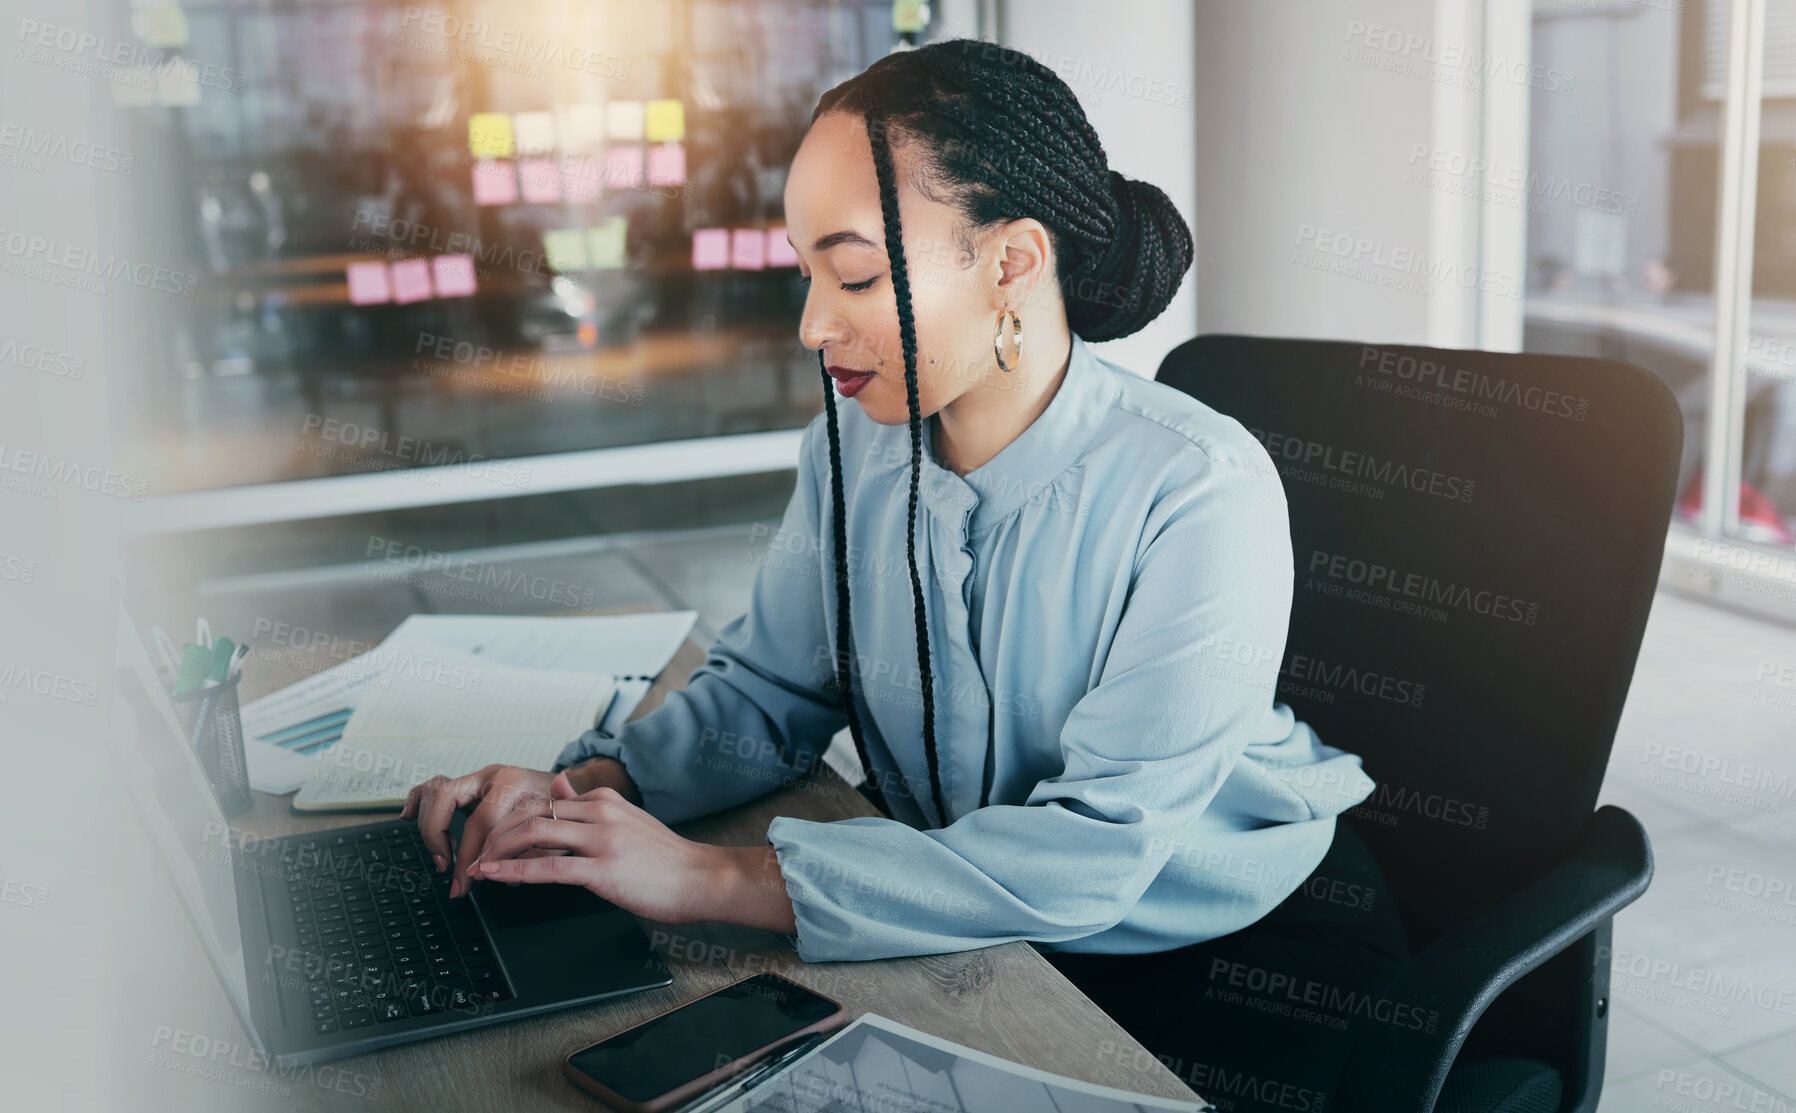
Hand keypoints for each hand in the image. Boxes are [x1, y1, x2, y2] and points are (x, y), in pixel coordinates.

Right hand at [401, 764, 554, 897]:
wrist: (571, 787)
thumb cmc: (562, 809)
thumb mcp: (559, 827)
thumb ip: (539, 848)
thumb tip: (511, 876)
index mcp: (513, 783)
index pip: (481, 820)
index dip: (470, 854)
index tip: (467, 881)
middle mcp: (492, 776)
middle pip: (446, 798)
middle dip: (439, 837)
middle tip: (446, 868)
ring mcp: (478, 777)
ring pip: (435, 789)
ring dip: (429, 823)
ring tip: (440, 854)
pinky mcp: (469, 784)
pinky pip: (432, 787)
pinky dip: (417, 802)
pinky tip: (408, 818)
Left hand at [469, 772, 728, 924]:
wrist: (701, 879)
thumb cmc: (666, 858)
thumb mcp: (626, 819)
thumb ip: (589, 802)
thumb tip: (558, 781)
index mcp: (604, 799)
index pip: (544, 802)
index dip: (512, 821)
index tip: (493, 838)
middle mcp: (600, 812)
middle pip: (532, 813)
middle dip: (496, 833)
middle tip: (476, 853)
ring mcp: (602, 839)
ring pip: (534, 834)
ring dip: (498, 850)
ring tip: (478, 866)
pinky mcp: (603, 869)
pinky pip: (549, 867)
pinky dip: (514, 870)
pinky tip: (495, 875)